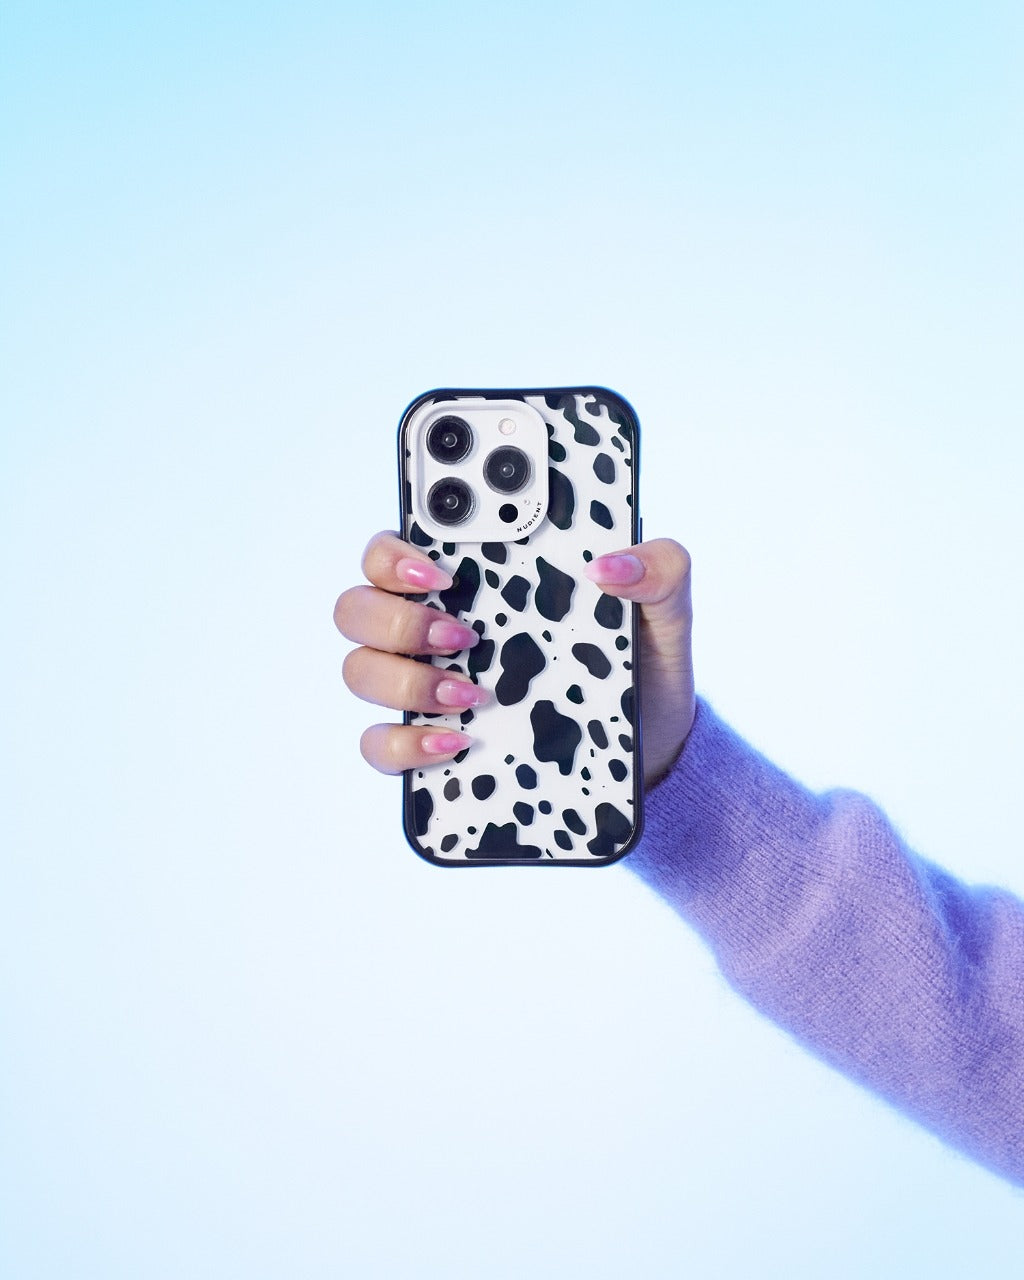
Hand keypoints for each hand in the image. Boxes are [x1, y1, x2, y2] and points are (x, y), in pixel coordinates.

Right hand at [334, 532, 694, 789]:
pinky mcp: (432, 749)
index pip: (398, 542)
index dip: (394, 549)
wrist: (655, 750)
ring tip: (471, 695)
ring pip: (359, 670)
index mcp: (476, 578)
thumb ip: (661, 567)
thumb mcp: (667, 611)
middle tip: (463, 632)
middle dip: (395, 616)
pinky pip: (378, 745)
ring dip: (405, 679)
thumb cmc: (646, 663)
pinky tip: (455, 743)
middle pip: (356, 604)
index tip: (439, 569)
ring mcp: (427, 689)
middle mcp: (436, 627)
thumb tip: (612, 564)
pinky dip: (404, 743)